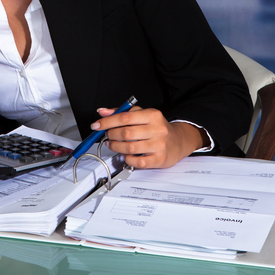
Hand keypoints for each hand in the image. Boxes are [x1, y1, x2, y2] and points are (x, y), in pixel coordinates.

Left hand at [90, 105, 207, 168]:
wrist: (178, 141)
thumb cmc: (156, 127)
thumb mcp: (142, 115)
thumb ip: (122, 112)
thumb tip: (102, 112)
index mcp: (152, 115)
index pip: (124, 117)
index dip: (107, 122)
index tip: (96, 125)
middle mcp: (157, 129)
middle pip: (126, 133)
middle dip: (111, 135)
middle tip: (107, 136)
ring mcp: (159, 145)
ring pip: (130, 148)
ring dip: (116, 147)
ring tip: (114, 145)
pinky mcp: (159, 159)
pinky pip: (137, 162)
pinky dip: (127, 158)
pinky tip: (127, 154)